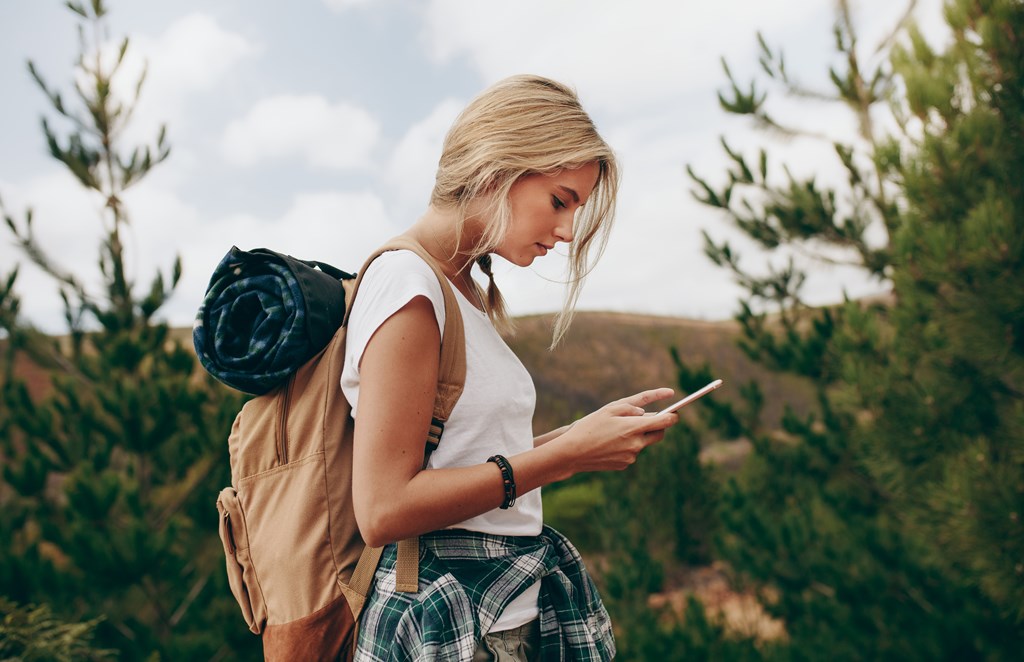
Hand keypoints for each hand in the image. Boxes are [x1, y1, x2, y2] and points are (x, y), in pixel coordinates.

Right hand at [554, 388, 678, 473]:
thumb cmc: (589, 427)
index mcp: (634, 428)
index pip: (665, 422)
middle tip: (650, 419)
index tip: (675, 412)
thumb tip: (645, 412)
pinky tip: (611, 443)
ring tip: (618, 431)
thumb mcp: (609, 409)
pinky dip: (628, 446)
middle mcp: (636, 444)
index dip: (673, 416)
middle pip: (659, 434)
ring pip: (644, 443)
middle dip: (658, 426)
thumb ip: (631, 407)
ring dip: (639, 436)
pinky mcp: (624, 465)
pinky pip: (633, 453)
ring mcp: (631, 456)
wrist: (573, 453)